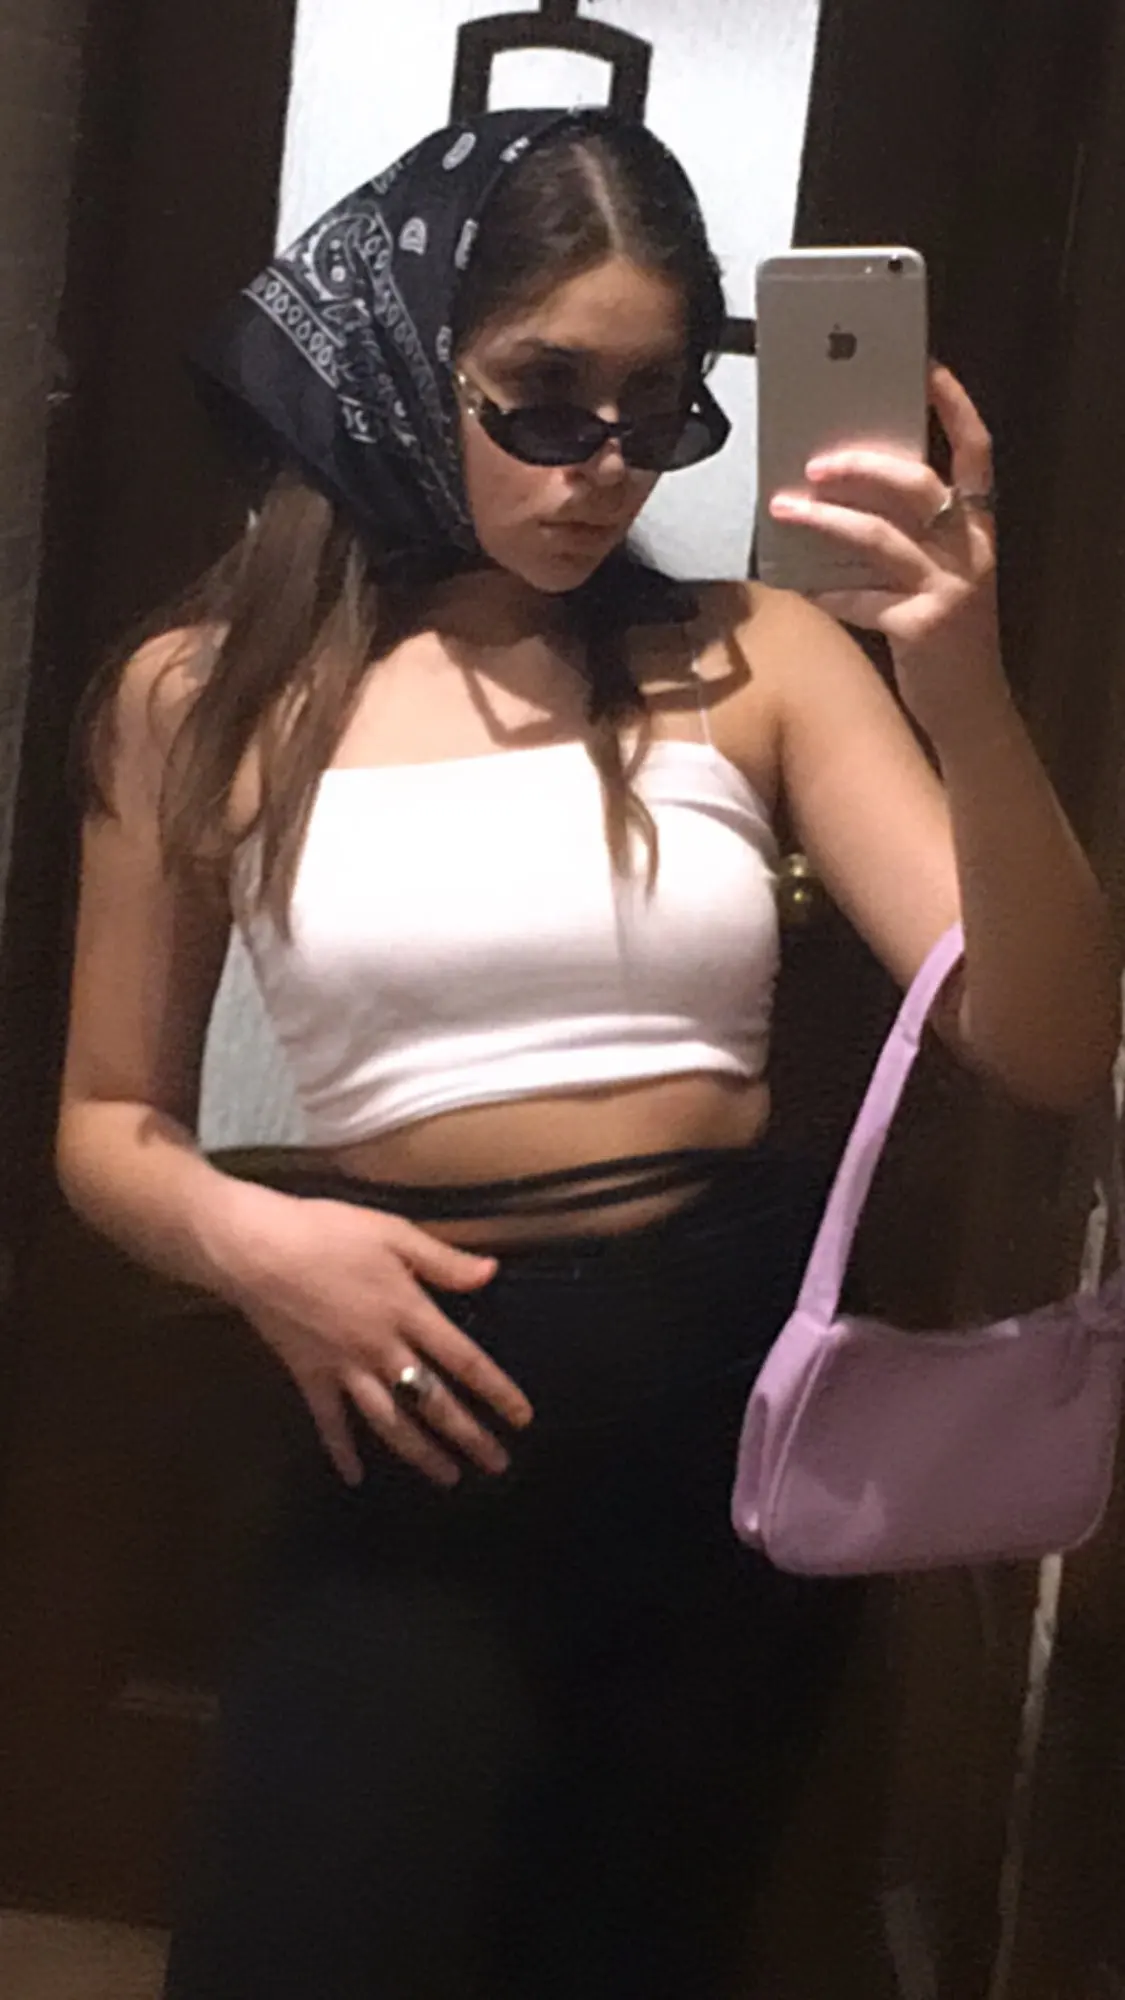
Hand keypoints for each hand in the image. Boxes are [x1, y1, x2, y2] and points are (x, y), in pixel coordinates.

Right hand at [215, 1179, 532, 1488]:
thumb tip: (490, 1274)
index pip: (465, 1360)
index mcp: (409, 1312)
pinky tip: (354, 1478)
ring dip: (421, 1453)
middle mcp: (383, 1350)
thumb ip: (442, 1260)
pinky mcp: (310, 1376)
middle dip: (468, 1436)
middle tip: (497, 1466)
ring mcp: (345, 1369)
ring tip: (448, 1478)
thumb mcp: (393, 1232)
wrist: (256, 1249)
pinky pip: (329, 1423)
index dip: (496, 1391)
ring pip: (390, 1422)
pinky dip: (342, 1452)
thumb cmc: (326, 1232)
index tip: (522, 1419)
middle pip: (433, 1401)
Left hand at [769, 364, 1002, 730]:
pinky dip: (828, 591)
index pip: (976, 450)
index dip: (953, 407)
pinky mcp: (922, 628)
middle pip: (919, 485)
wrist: (970, 709)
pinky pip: (863, 600)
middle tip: (814, 462)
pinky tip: (799, 586)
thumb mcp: (938, 575)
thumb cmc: (941, 635)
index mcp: (977, 526)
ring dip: (826, 520)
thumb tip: (839, 493)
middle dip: (864, 466)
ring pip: (881, 538)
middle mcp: (970, 549)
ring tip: (783, 508)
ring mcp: (949, 588)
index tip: (924, 369)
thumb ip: (908, 536)